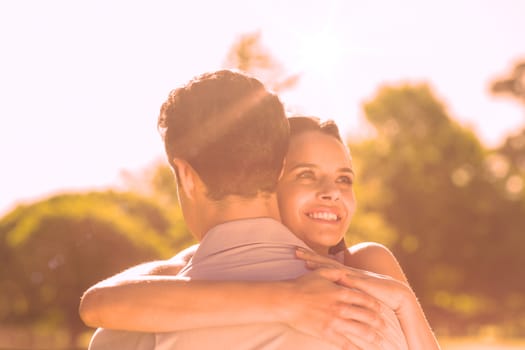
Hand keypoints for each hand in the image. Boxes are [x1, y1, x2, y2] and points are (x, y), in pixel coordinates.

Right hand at [282, 268, 406, 348]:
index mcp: (341, 292)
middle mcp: (341, 308)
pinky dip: (355, 348)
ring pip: (360, 331)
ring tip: (380, 342)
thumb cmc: (302, 285)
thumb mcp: (321, 273)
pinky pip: (345, 343)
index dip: (375, 305)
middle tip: (386, 327)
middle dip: (378, 323)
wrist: (286, 301)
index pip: (364, 299)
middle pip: (366, 316)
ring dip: (372, 338)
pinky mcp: (327, 333)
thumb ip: (336, 272)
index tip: (381, 310)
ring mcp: (334, 322)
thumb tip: (347, 273)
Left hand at [295, 248, 411, 312]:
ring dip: (322, 265)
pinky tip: (333, 275)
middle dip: (310, 257)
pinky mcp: (365, 284)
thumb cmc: (375, 293)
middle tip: (294, 251)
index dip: (311, 257)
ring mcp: (356, 277)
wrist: (396, 294)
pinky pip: (351, 280)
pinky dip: (342, 278)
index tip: (296, 252)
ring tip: (307, 262)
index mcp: (345, 273)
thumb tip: (326, 287)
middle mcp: (349, 272)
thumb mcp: (355, 289)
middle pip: (326, 262)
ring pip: (335, 269)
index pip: (325, 263)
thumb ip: (342, 287)